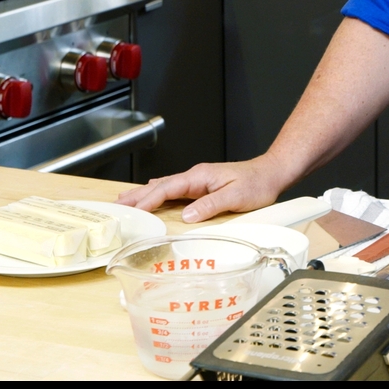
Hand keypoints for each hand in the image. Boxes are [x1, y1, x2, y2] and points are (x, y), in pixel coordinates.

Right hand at [114, 158, 288, 222]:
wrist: (271, 173)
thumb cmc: (257, 183)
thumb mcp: (236, 197)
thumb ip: (210, 205)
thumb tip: (187, 216)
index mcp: (200, 176)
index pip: (168, 188)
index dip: (149, 200)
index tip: (133, 210)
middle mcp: (196, 176)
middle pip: (160, 185)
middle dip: (137, 195)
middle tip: (116, 204)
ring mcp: (199, 180)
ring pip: (165, 186)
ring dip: (145, 193)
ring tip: (126, 200)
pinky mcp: (203, 185)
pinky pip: (175, 189)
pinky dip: (159, 193)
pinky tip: (153, 194)